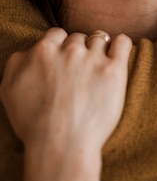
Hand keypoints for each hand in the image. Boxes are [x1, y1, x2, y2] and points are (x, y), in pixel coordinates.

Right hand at [0, 27, 131, 180]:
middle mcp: (70, 50)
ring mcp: (94, 59)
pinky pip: (122, 43)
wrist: (60, 145)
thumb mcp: (8, 89)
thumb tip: (28, 51)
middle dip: (78, 52)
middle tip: (78, 73)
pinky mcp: (115, 70)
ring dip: (98, 51)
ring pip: (100, 40)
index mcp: (44, 50)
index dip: (60, 47)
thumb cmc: (33, 123)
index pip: (57, 34)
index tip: (62, 63)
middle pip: (78, 38)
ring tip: (97, 70)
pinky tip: (117, 55)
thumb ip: (17, 62)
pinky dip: (121, 45)